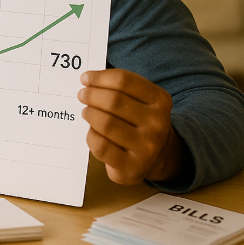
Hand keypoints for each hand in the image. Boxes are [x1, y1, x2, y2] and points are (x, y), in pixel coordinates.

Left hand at [78, 69, 188, 184]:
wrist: (156, 157)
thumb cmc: (139, 121)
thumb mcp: (141, 99)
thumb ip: (119, 86)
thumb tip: (88, 79)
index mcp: (161, 100)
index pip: (123, 81)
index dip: (99, 77)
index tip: (85, 78)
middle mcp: (158, 124)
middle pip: (113, 101)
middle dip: (91, 95)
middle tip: (82, 94)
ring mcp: (146, 148)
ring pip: (106, 123)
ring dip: (90, 114)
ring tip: (86, 111)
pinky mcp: (131, 167)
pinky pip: (101, 146)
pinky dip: (91, 135)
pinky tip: (93, 132)